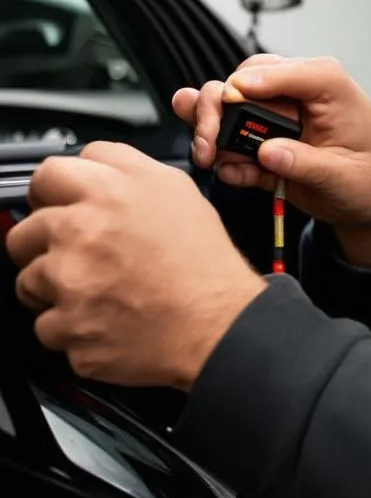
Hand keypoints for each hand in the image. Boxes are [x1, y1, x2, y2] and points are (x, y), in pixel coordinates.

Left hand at [5, 142, 266, 389]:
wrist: (219, 323)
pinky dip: (70, 327)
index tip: (58, 206)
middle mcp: (82, 230)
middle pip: (24, 230)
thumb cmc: (204, 262)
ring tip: (98, 292)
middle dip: (45, 244)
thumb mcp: (179, 191)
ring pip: (28, 281)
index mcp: (110, 192)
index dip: (52, 192)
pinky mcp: (67, 327)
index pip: (47, 173)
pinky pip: (46, 326)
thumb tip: (94, 169)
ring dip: (54, 288)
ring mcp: (69, 281)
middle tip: (79, 256)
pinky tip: (104, 319)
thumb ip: (127, 170)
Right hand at [172, 55, 370, 266]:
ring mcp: (276, 112)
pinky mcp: (263, 137)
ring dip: (210, 128)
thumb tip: (268, 153)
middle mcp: (297, 91)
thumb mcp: (346, 178)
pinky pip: (230, 137)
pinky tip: (233, 173)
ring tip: (208, 157)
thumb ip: (307, 164)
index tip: (232, 99)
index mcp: (328, 86)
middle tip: (209, 141)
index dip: (255, 82)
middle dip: (217, 106)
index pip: (287, 70)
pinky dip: (223, 154)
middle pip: (243, 79)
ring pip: (227, 102)